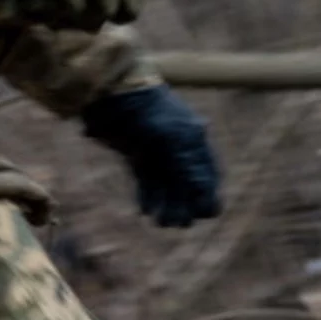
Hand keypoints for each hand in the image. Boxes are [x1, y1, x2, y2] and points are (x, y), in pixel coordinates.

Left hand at [81, 86, 221, 228]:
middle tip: (179, 224)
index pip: (207, 173)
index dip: (207, 194)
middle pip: (187, 183)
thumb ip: (186, 164)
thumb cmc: (147, 112)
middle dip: (185, 204)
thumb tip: (203, 192)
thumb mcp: (171, 138)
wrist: (112, 95)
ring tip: (162, 223)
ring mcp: (156, 152)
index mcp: (194, 140)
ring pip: (166, 185)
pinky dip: (149, 196)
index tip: (206, 214)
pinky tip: (147, 212)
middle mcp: (179, 147)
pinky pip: (147, 181)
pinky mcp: (136, 155)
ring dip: (166, 204)